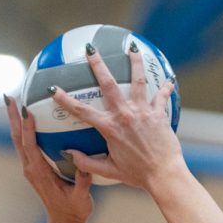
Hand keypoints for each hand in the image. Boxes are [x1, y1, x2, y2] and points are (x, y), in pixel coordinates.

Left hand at [4, 94, 92, 222]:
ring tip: (13, 102)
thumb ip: (82, 181)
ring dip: (15, 121)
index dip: (27, 128)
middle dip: (13, 117)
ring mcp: (31, 168)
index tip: (27, 110)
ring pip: (19, 140)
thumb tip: (83, 163)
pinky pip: (26, 145)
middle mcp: (31, 169)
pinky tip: (28, 118)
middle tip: (9, 97)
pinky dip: (24, 130)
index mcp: (40, 174)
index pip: (30, 147)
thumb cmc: (74, 211)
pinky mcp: (34, 168)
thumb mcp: (81, 198)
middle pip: (18, 139)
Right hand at [48, 43, 186, 192]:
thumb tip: (70, 153)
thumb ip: (87, 163)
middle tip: (90, 49)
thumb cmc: (137, 175)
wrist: (163, 175)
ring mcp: (143, 112)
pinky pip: (162, 96)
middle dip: (97, 64)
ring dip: (134, 62)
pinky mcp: (159, 114)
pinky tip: (169, 79)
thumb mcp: (109, 171)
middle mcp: (125, 115)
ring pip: (138, 81)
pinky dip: (165, 87)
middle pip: (108, 84)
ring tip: (132, 48)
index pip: (82, 111)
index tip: (54, 89)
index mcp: (110, 128)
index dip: (65, 100)